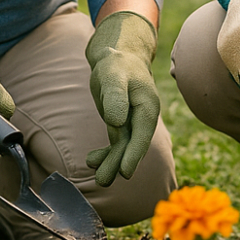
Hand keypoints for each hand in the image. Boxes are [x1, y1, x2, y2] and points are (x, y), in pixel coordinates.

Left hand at [82, 11, 160, 185]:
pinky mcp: (121, 124)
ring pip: (124, 148)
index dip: (133, 154)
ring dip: (112, 163)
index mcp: (147, 107)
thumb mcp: (114, 77)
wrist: (116, 58)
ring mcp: (132, 122)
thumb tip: (117, 122)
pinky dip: (106, 154)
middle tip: (104, 180)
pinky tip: (92, 161)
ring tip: (99, 178)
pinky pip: (116, 144)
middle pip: (133, 145)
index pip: (142, 134)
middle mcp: (143, 118)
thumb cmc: (117, 65)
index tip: (125, 172)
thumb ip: (116, 97)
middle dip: (120, 164)